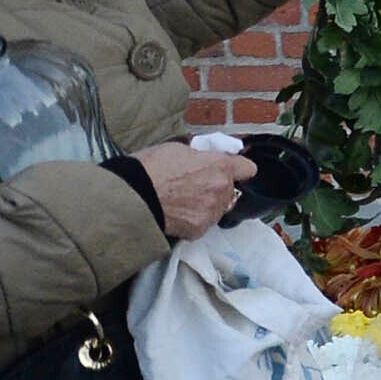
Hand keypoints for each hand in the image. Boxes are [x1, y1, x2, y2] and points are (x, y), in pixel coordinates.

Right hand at [131, 141, 253, 241]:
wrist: (132, 195)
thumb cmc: (151, 167)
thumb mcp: (178, 149)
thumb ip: (199, 157)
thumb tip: (202, 160)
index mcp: (220, 166)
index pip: (247, 169)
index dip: (238, 169)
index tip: (230, 170)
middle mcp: (221, 190)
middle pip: (230, 191)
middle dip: (217, 189)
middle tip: (194, 187)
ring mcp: (211, 212)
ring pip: (217, 209)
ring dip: (206, 206)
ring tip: (182, 202)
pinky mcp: (198, 229)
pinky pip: (202, 224)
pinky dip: (192, 221)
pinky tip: (176, 214)